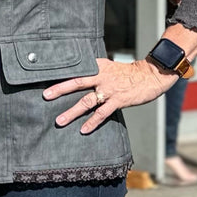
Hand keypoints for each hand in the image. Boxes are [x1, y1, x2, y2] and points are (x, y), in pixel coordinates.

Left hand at [43, 57, 176, 134]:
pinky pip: (102, 113)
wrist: (151, 75)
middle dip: (60, 90)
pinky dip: (92, 122)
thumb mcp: (109, 67)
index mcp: (97, 66)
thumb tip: (79, 80)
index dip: (61, 75)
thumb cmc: (129, 73)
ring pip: (86, 101)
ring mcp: (109, 89)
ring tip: (59, 120)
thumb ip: (95, 73)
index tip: (45, 78)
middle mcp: (101, 76)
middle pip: (76, 82)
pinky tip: (83, 129)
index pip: (76, 70)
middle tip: (45, 96)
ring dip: (72, 112)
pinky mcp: (118, 100)